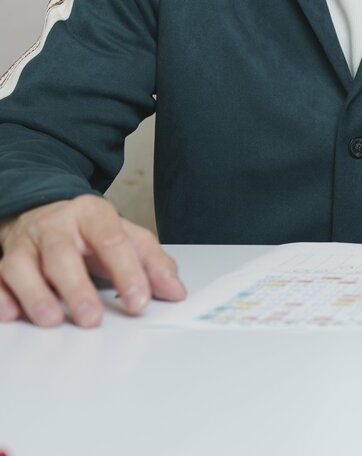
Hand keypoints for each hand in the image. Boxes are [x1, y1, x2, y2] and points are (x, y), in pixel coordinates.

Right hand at [0, 195, 185, 326]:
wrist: (43, 209)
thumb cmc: (89, 231)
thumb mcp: (126, 237)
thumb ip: (152, 262)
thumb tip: (176, 291)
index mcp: (93, 214)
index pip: (112, 241)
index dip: (127, 272)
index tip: (138, 301)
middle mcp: (55, 225)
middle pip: (62, 254)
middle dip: (77, 287)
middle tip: (92, 318)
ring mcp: (24, 243)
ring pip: (21, 266)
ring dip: (36, 295)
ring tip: (53, 321)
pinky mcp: (1, 260)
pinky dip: (1, 298)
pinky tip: (11, 315)